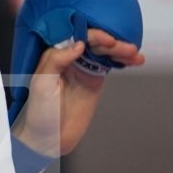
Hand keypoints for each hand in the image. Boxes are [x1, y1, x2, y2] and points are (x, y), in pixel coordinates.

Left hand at [12, 29, 144, 158]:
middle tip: (125, 47)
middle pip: (94, 43)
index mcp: (56, 55)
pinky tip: (133, 61)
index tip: (105, 40)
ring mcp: (84, 69)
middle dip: (111, 42)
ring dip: (120, 50)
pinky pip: (110, 65)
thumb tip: (78, 44)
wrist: (48, 138)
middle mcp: (71, 58)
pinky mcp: (94, 81)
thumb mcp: (41, 83)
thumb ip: (56, 60)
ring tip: (134, 53)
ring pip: (105, 53)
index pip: (76, 37)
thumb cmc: (38, 111)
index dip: (92, 35)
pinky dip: (122, 62)